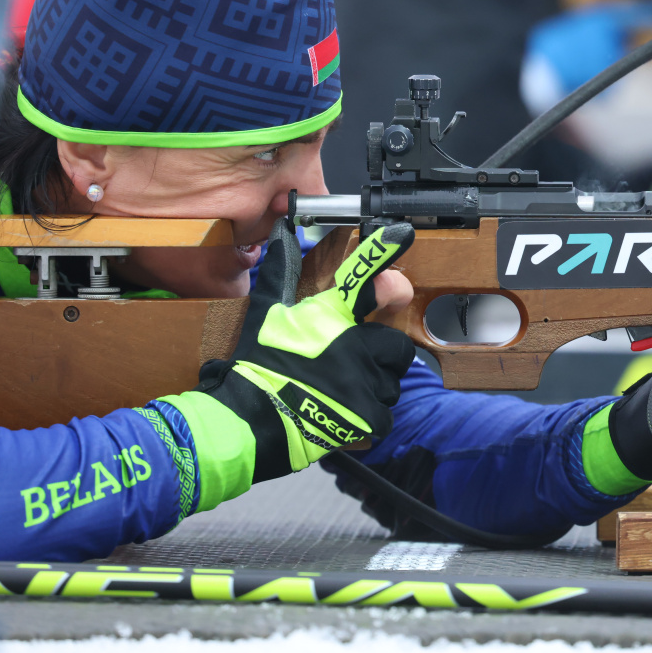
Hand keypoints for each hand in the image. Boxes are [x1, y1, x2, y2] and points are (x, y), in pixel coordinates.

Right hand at [163, 219, 415, 489]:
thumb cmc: (258, 366)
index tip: (401, 233)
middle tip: (357, 363)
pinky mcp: (367, 416)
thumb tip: (281, 235)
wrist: (250, 419)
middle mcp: (355, 348)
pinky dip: (370, 418)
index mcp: (331, 319)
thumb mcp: (265, 316)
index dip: (379, 256)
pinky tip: (346, 414)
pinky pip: (385, 415)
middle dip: (382, 355)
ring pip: (391, 383)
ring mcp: (364, 383)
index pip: (360, 282)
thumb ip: (280, 275)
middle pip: (396, 347)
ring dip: (375, 387)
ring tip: (344, 392)